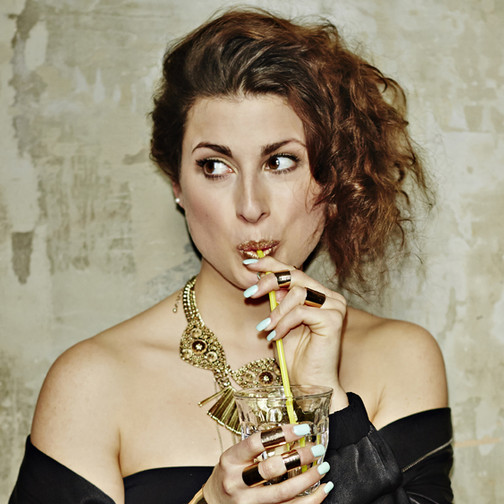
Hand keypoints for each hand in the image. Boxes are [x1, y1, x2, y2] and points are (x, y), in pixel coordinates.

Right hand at [202, 424, 332, 502]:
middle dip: (299, 457)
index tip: (303, 429)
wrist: (213, 503)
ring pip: (283, 493)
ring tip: (323, 467)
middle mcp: (237, 483)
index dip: (282, 434)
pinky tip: (322, 490)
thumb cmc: (229, 475)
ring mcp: (248, 503)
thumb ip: (256, 448)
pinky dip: (310, 501)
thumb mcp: (234, 457)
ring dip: (308, 479)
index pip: (257, 442)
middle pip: (272, 469)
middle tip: (316, 448)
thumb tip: (291, 433)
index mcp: (230, 460)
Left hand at [244, 256, 348, 410]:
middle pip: (295, 275)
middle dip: (268, 282)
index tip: (248, 263)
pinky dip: (283, 323)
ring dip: (276, 312)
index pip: (294, 270)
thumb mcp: (280, 320)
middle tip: (250, 293)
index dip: (271, 264)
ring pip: (297, 293)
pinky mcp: (334, 319)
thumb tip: (261, 277)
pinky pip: (301, 312)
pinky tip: (275, 337)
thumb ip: (277, 299)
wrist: (309, 383)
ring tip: (266, 328)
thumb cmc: (295, 355)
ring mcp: (335, 306)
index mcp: (319, 293)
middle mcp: (330, 296)